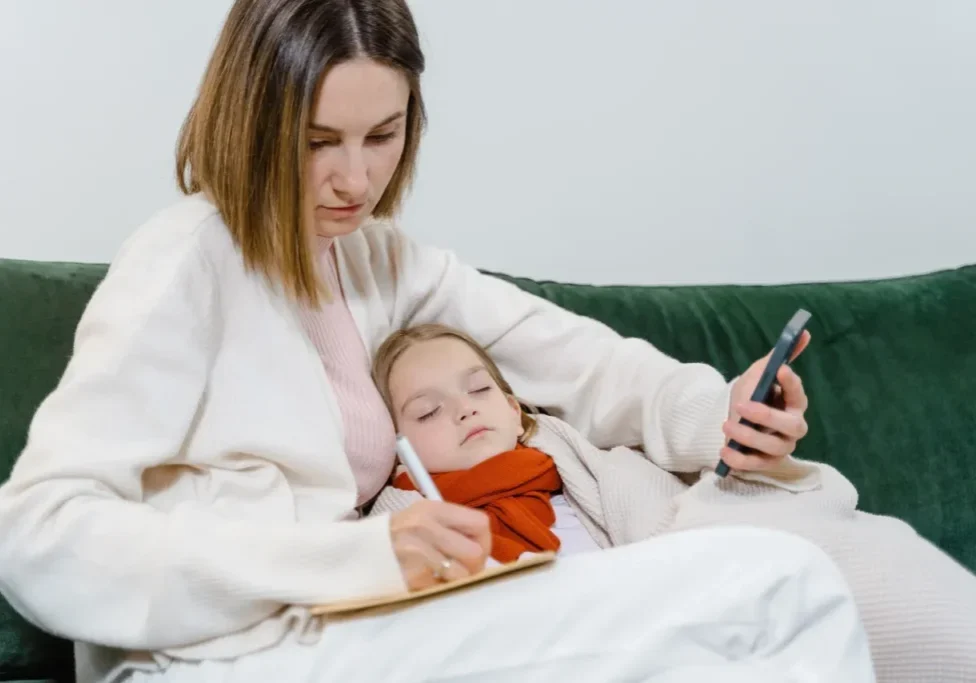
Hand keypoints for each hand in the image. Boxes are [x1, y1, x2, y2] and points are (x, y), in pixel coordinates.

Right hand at [390, 499, 490, 590]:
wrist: (355, 552)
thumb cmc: (395, 536)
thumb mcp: (421, 518)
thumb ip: (451, 526)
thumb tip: (483, 550)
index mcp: (432, 509)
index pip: (479, 523)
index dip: (485, 541)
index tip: (478, 552)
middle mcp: (425, 527)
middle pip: (475, 552)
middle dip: (474, 566)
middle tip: (464, 571)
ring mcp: (417, 553)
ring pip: (462, 575)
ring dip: (456, 581)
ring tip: (443, 578)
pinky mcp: (410, 576)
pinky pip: (441, 588)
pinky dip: (438, 589)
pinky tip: (426, 582)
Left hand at [721, 330, 811, 472]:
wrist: (733, 420)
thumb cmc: (752, 396)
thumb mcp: (758, 375)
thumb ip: (776, 358)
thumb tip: (803, 332)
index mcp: (794, 403)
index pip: (798, 394)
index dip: (791, 383)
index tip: (780, 370)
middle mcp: (793, 427)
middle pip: (792, 426)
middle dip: (767, 416)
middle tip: (742, 406)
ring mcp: (780, 447)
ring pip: (772, 447)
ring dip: (748, 437)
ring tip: (726, 425)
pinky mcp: (765, 463)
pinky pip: (755, 466)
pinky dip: (739, 460)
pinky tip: (724, 450)